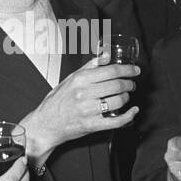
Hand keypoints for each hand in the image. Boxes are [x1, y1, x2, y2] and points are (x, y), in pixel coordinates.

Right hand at [21, 54, 139, 159]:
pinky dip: (128, 116)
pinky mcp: (91, 125)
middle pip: (117, 85)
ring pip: (118, 101)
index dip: (127, 69)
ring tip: (125, 96)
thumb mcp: (70, 79)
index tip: (135, 70)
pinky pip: (116, 121)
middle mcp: (84, 94)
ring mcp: (88, 110)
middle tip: (131, 84)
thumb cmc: (57, 101)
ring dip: (127, 98)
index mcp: (80, 79)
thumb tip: (106, 55)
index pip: (111, 70)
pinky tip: (133, 112)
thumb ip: (89, 66)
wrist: (45, 124)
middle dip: (129, 84)